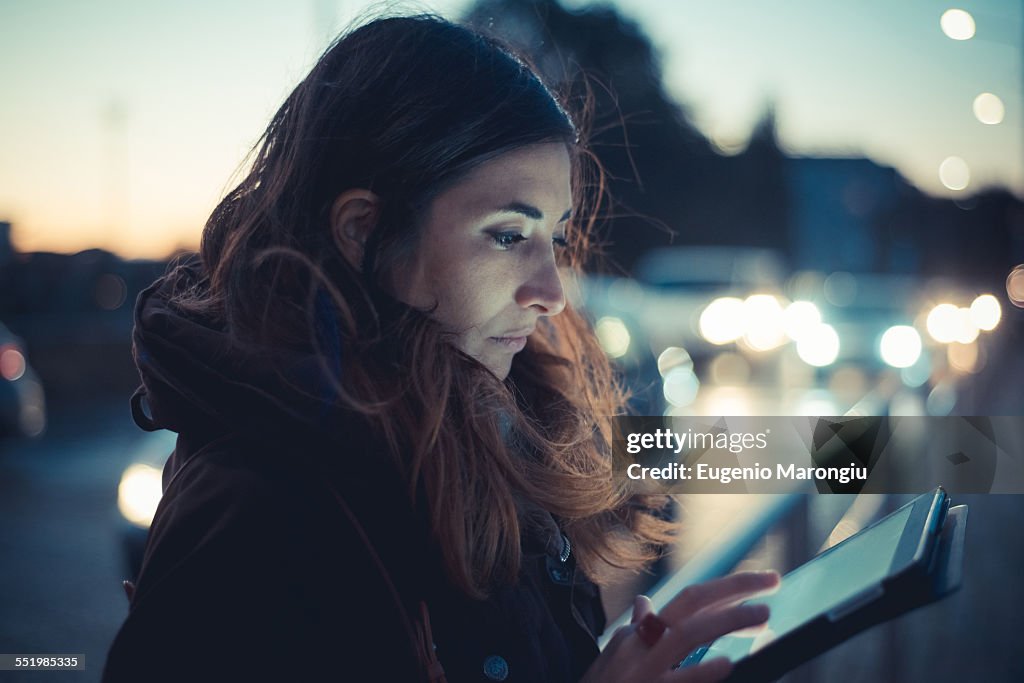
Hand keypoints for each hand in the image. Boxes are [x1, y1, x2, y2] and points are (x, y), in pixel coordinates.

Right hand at [580, 570, 779, 682]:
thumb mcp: (614, 653)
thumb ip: (635, 629)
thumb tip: (644, 602)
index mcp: (642, 631)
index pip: (690, 599)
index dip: (727, 587)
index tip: (760, 584)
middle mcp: (644, 642)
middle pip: (693, 603)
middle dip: (735, 589)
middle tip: (772, 582)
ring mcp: (646, 669)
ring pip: (689, 634)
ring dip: (727, 621)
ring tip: (761, 617)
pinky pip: (679, 681)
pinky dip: (702, 671)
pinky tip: (726, 664)